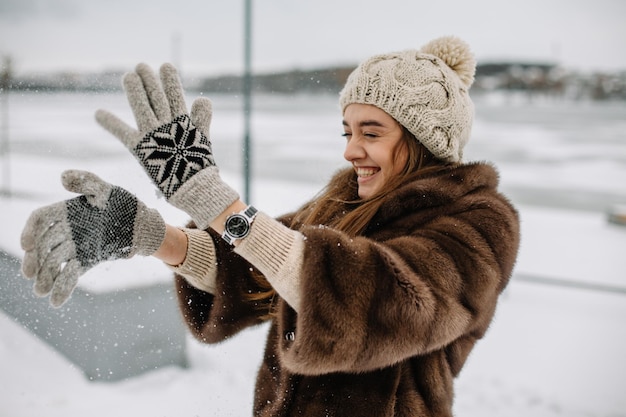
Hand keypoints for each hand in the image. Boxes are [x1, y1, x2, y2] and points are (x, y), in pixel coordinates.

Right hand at [20, 170, 165, 306]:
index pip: (40, 220)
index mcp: (65, 211)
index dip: (30, 231)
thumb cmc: (122, 204)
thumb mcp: (107, 190)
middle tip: (30, 274)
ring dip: (45, 277)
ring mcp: (74, 247)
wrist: (141, 225)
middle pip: (42, 245)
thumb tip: (63, 176)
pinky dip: (63, 287)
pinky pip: (70, 274)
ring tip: (41, 291)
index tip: (26, 245)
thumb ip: (86, 182)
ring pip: (54, 263)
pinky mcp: (85, 261)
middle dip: (34, 260)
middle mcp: (65, 230)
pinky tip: (56, 301)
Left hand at [95, 63, 238, 228]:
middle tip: (140, 66)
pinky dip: (110, 123)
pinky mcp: (140, 148)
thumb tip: (203, 98)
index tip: (166, 66)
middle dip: (149, 80)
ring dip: (134, 90)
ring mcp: (153, 134)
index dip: (170, 81)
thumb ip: (202, 118)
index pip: (175, 96)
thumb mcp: (204, 139)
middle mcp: (166, 125)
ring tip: (128, 75)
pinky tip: (98, 113)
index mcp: (183, 123)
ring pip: (141, 106)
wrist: (194, 188)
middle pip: (156, 97)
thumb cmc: (200, 167)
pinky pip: (122, 132)